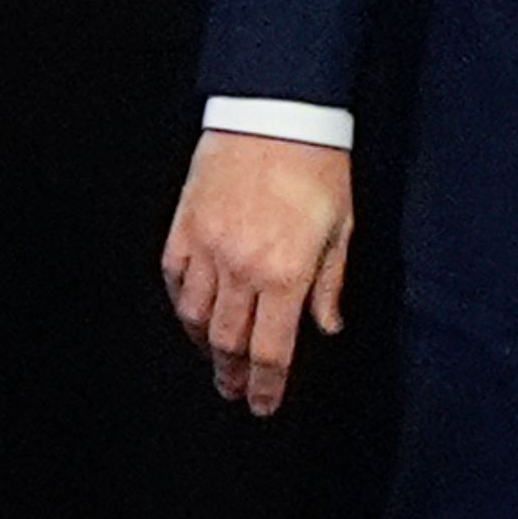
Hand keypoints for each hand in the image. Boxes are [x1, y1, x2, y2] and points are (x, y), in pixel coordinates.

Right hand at [159, 130, 355, 416]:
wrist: (276, 112)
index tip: (264, 406)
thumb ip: (330, 282)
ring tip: (215, 362)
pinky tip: (191, 316)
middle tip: (236, 392)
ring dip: (205, 347)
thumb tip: (328, 326)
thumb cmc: (318, 164)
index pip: (272, 350)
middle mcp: (241, 268)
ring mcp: (207, 249)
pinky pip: (174, 281)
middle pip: (228, 342)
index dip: (267, 386)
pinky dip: (181, 305)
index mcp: (286, 272)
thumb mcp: (342, 225)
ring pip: (195, 318)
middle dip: (233, 375)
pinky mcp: (184, 228)